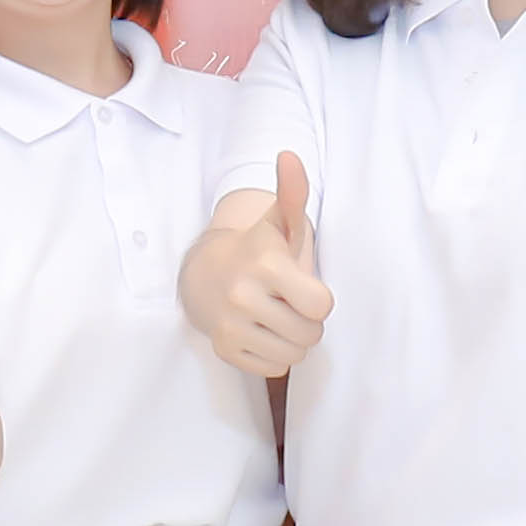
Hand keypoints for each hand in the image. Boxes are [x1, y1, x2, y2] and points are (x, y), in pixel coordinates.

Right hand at [186, 152, 331, 379]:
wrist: (204, 275)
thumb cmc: (257, 251)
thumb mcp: (278, 222)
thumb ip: (292, 194)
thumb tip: (290, 157)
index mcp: (266, 266)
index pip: (321, 306)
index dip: (318, 299)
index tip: (302, 286)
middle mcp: (244, 298)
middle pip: (310, 334)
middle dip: (307, 322)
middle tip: (290, 303)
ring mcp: (231, 327)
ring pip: (293, 355)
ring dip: (293, 340)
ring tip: (278, 318)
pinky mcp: (225, 351)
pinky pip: (273, 369)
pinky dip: (273, 355)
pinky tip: (262, 332)